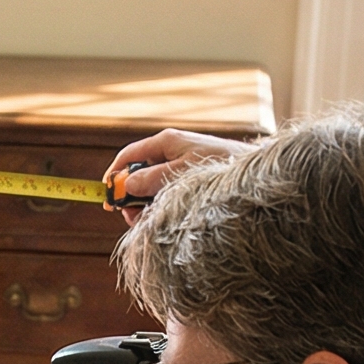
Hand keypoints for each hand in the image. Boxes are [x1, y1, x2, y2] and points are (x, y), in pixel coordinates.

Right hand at [102, 129, 254, 208]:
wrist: (256, 172)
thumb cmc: (223, 165)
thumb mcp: (183, 172)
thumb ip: (154, 178)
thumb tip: (126, 185)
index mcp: (166, 142)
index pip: (129, 155)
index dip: (114, 175)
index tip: (106, 196)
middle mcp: (170, 152)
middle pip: (137, 174)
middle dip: (130, 197)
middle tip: (130, 218)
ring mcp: (179, 167)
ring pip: (151, 187)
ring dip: (145, 206)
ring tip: (149, 222)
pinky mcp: (188, 181)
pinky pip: (165, 193)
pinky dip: (160, 207)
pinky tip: (163, 219)